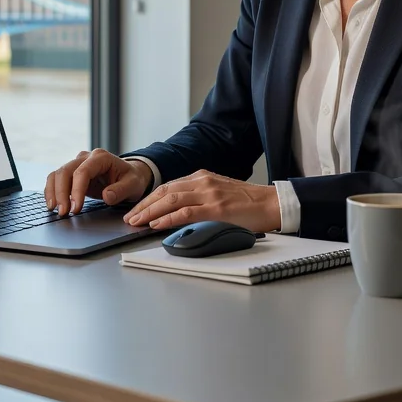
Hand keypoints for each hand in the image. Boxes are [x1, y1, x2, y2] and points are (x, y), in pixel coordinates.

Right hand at [44, 149, 152, 215]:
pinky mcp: (72, 173)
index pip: (82, 172)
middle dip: (61, 193)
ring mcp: (77, 163)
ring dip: (53, 192)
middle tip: (63, 213)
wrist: (128, 175)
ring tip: (55, 210)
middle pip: (66, 171)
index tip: (76, 208)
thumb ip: (121, 190)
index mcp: (101, 157)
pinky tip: (52, 204)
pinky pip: (56, 179)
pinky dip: (52, 191)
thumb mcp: (133, 185)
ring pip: (57, 174)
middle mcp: (86, 157)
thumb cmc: (131, 179)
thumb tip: (106, 196)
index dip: (76, 190)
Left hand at [124, 170, 280, 232]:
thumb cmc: (248, 202)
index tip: (136, 209)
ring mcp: (210, 194)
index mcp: (202, 177)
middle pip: (165, 191)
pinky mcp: (217, 208)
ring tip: (136, 222)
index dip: (149, 198)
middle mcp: (203, 181)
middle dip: (144, 205)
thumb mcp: (218, 192)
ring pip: (171, 200)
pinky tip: (157, 224)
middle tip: (129, 217)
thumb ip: (199, 197)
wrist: (272, 203)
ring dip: (150, 212)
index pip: (168, 186)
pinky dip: (168, 218)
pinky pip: (186, 212)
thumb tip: (176, 211)